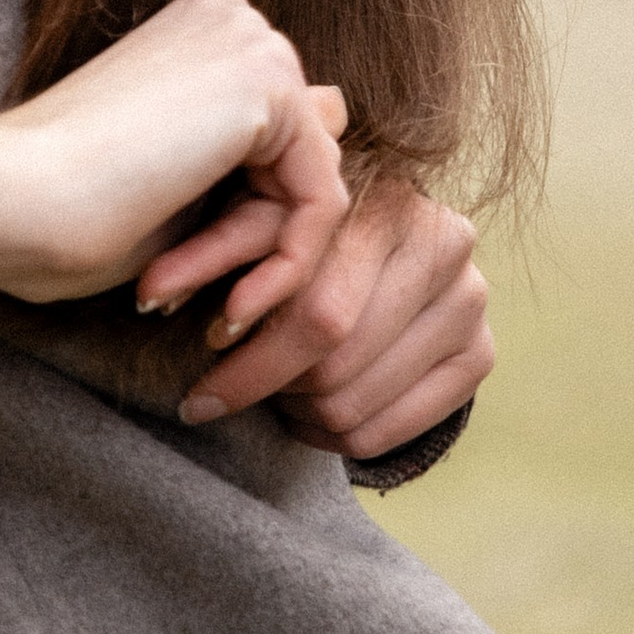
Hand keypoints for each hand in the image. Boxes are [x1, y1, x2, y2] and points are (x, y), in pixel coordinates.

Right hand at [0, 0, 349, 315]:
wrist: (7, 195)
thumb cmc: (62, 198)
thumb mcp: (177, 172)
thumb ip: (252, 144)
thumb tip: (334, 118)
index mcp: (200, 23)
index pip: (272, 140)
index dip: (232, 223)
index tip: (174, 280)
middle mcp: (232, 14)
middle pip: (297, 162)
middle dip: (248, 241)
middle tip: (174, 294)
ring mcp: (253, 41)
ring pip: (309, 187)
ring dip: (255, 263)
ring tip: (184, 300)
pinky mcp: (270, 87)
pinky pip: (322, 205)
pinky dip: (284, 270)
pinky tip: (227, 307)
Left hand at [175, 179, 492, 454]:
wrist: (379, 247)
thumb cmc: (295, 226)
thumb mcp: (258, 217)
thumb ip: (225, 239)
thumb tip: (152, 292)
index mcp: (387, 196)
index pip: (316, 312)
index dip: (250, 361)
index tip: (196, 392)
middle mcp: (445, 240)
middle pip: (337, 362)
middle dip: (270, 388)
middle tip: (226, 395)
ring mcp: (470, 299)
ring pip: (357, 401)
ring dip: (298, 415)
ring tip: (267, 397)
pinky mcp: (481, 352)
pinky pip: (392, 429)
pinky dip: (338, 437)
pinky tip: (308, 417)